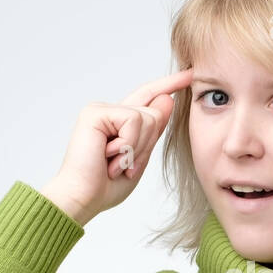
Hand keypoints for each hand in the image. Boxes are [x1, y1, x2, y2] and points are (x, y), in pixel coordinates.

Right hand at [41, 67, 193, 224]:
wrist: (84, 198)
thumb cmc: (106, 186)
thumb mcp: (139, 157)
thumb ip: (153, 131)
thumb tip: (167, 98)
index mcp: (121, 123)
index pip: (148, 97)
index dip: (168, 85)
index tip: (189, 74)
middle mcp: (111, 112)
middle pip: (155, 113)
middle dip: (147, 145)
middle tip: (125, 165)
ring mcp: (101, 110)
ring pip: (147, 117)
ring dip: (137, 148)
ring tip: (115, 163)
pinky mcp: (95, 112)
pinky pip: (132, 120)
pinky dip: (128, 144)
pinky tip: (110, 156)